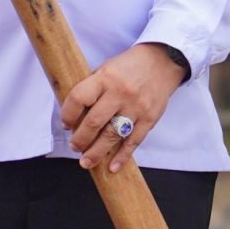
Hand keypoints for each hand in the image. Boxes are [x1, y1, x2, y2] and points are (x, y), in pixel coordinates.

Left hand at [61, 43, 186, 173]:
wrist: (163, 61)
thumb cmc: (129, 66)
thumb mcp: (107, 68)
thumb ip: (93, 88)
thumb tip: (74, 115)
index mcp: (105, 77)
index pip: (79, 98)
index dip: (68, 114)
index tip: (66, 124)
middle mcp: (120, 92)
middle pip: (94, 122)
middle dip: (81, 139)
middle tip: (75, 147)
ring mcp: (137, 107)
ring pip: (112, 135)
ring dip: (97, 152)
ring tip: (86, 161)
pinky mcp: (150, 118)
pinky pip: (134, 141)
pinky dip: (122, 156)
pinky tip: (112, 167)